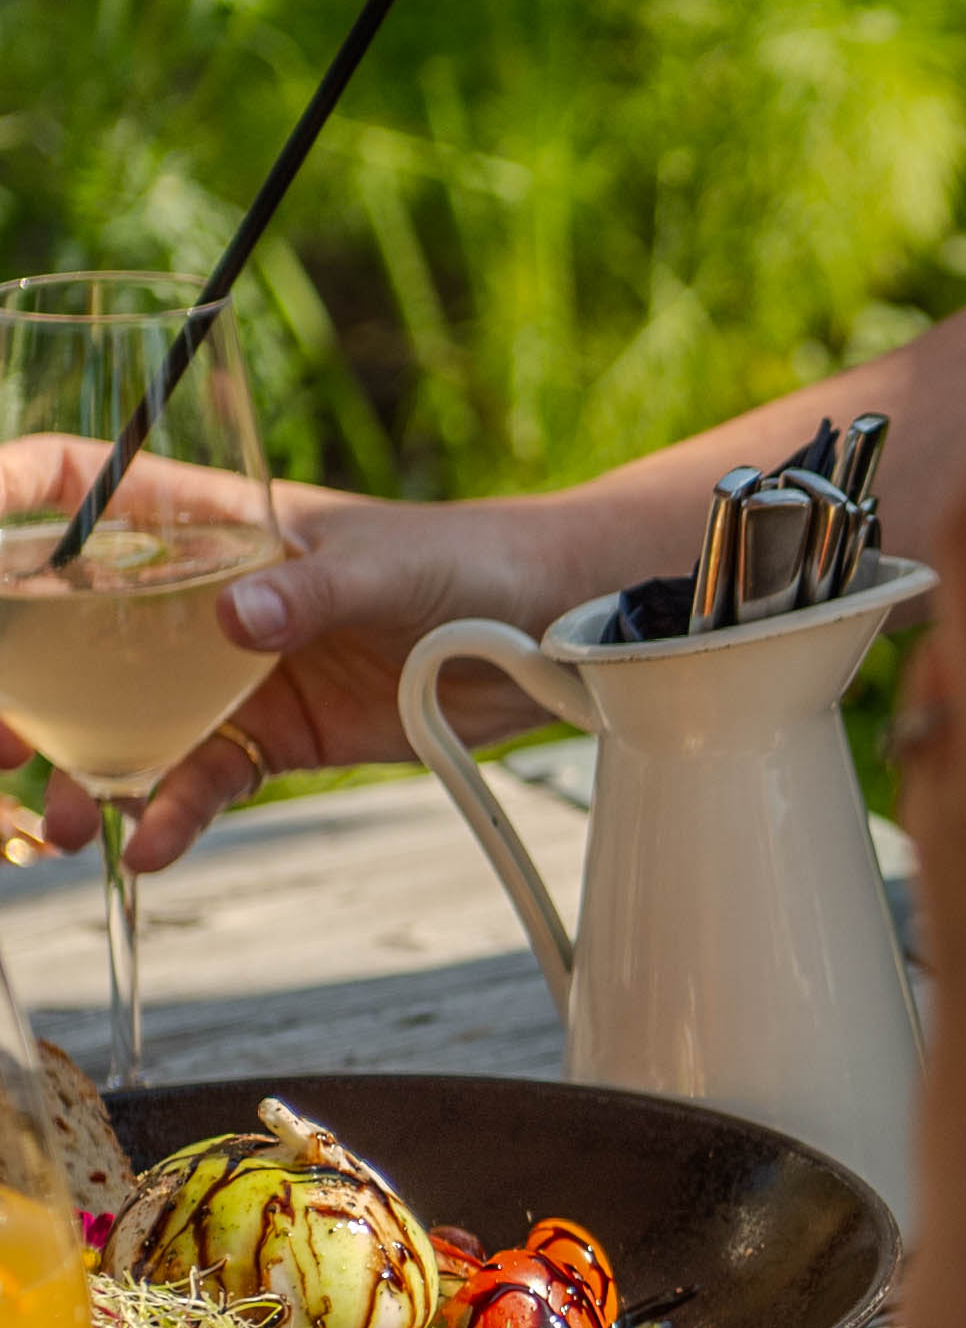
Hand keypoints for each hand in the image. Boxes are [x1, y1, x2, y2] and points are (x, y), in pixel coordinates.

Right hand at [0, 438, 580, 869]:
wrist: (549, 633)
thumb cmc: (468, 562)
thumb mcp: (386, 564)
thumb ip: (311, 590)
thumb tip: (239, 619)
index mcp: (212, 519)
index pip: (82, 483)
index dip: (11, 498)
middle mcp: (199, 594)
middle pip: (73, 623)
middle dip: (23, 682)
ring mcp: (228, 670)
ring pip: (123, 717)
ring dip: (82, 769)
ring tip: (59, 820)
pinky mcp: (271, 736)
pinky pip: (200, 776)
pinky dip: (172, 812)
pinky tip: (151, 844)